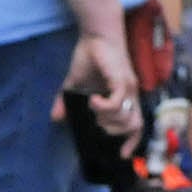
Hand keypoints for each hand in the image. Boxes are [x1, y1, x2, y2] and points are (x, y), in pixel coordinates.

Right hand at [53, 24, 141, 152]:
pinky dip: (104, 106)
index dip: (132, 141)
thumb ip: (67, 101)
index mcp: (124, 98)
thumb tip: (55, 118)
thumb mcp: (75, 84)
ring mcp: (128, 88)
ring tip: (93, 108)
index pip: (136, 125)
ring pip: (126, 117)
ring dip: (107, 119)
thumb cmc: (90, 58)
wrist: (96, 36)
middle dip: (114, 131)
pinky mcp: (121, 79)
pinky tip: (93, 100)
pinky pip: (117, 102)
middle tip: (98, 122)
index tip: (123, 155)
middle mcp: (130, 95)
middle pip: (134, 125)